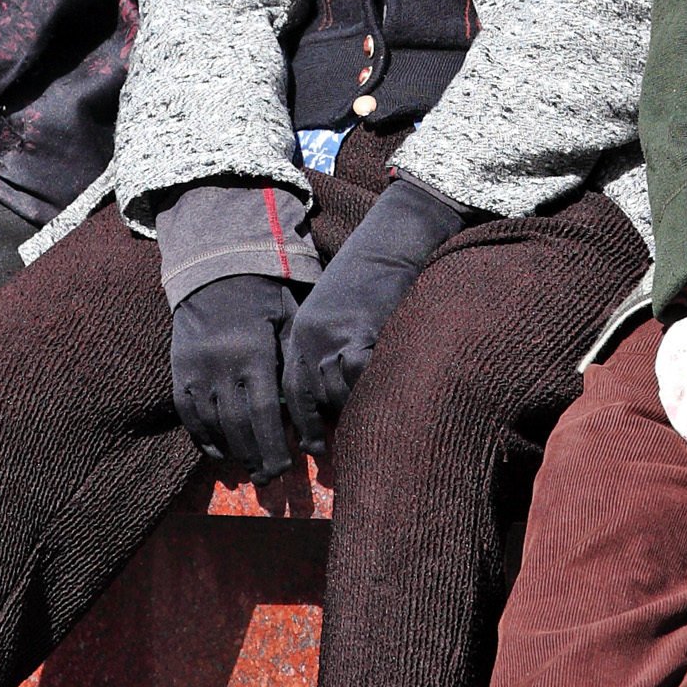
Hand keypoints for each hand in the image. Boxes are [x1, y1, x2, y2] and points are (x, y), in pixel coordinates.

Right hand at [170, 274, 301, 480]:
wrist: (215, 272)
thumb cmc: (264, 298)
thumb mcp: (288, 321)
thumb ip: (294, 361)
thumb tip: (311, 403)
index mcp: (253, 354)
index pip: (265, 413)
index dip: (276, 444)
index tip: (288, 467)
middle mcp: (221, 366)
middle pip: (239, 426)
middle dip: (256, 457)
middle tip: (270, 479)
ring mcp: (196, 370)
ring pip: (213, 424)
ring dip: (233, 453)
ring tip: (250, 470)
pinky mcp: (179, 370)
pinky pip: (189, 415)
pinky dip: (204, 438)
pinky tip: (221, 453)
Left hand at [281, 176, 468, 453]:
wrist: (395, 238)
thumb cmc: (374, 273)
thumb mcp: (339, 309)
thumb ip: (332, 345)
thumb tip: (338, 390)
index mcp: (302, 330)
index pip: (291, 388)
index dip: (300, 421)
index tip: (310, 446)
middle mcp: (310, 335)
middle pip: (309, 397)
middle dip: (322, 426)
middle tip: (334, 449)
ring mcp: (333, 333)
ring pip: (336, 393)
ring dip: (351, 410)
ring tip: (368, 419)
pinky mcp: (361, 330)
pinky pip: (359, 376)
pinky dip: (369, 389)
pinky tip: (384, 393)